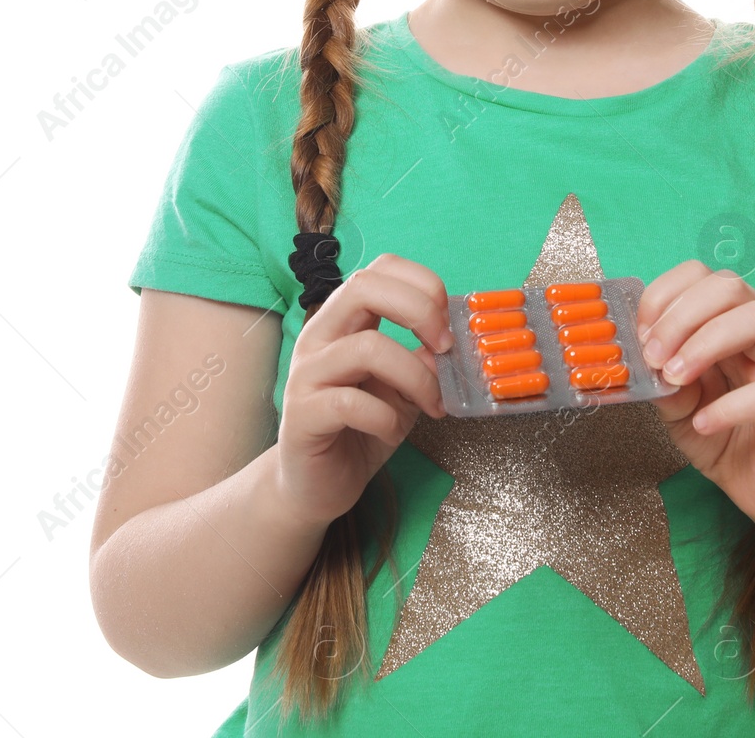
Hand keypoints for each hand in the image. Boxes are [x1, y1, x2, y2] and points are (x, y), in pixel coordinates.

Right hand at [273, 253, 453, 528]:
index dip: (422, 283)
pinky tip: (391, 432)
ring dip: (415, 377)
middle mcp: (320, 337)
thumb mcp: (404, 387)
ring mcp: (306, 374)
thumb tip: (452, 342)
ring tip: (431, 406)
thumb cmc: (362, 428)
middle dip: (419, 311)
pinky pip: (350, 403)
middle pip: (363, 286)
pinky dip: (385, 418)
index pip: (380, 269)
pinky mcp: (301, 415)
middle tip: (445, 348)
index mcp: (345, 320)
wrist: (316, 486)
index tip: (448, 323)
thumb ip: (424, 360)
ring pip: (366, 348)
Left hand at [635, 260, 754, 530]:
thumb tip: (641, 361)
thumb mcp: (678, 408)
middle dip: (681, 315)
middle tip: (654, 356)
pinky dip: (730, 406)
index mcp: (729, 324)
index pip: (702, 277)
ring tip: (676, 378)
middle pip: (730, 287)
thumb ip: (661, 383)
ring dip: (706, 343)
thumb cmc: (723, 438)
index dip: (665, 295)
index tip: (640, 332)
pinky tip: (704, 422)